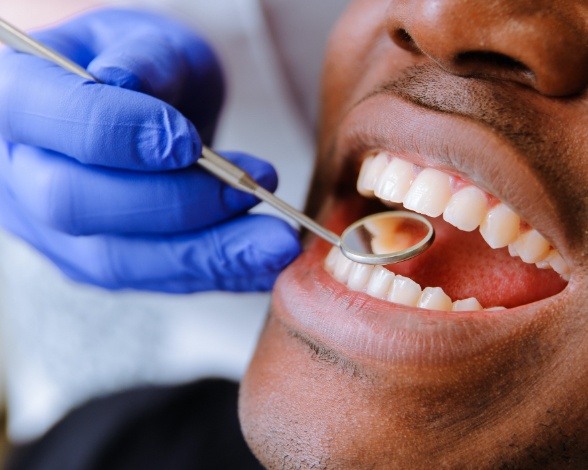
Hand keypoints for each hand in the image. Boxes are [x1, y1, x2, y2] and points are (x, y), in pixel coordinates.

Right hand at [0, 8, 299, 292]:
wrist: (142, 114)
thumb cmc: (143, 68)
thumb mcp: (147, 41)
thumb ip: (142, 59)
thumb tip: (127, 84)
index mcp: (16, 101)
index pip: (52, 122)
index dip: (121, 135)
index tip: (190, 141)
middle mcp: (21, 175)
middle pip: (77, 205)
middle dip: (176, 202)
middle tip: (253, 187)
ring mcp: (53, 231)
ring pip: (121, 261)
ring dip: (208, 254)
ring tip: (277, 243)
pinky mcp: (98, 264)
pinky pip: (155, 281)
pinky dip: (217, 274)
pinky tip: (263, 264)